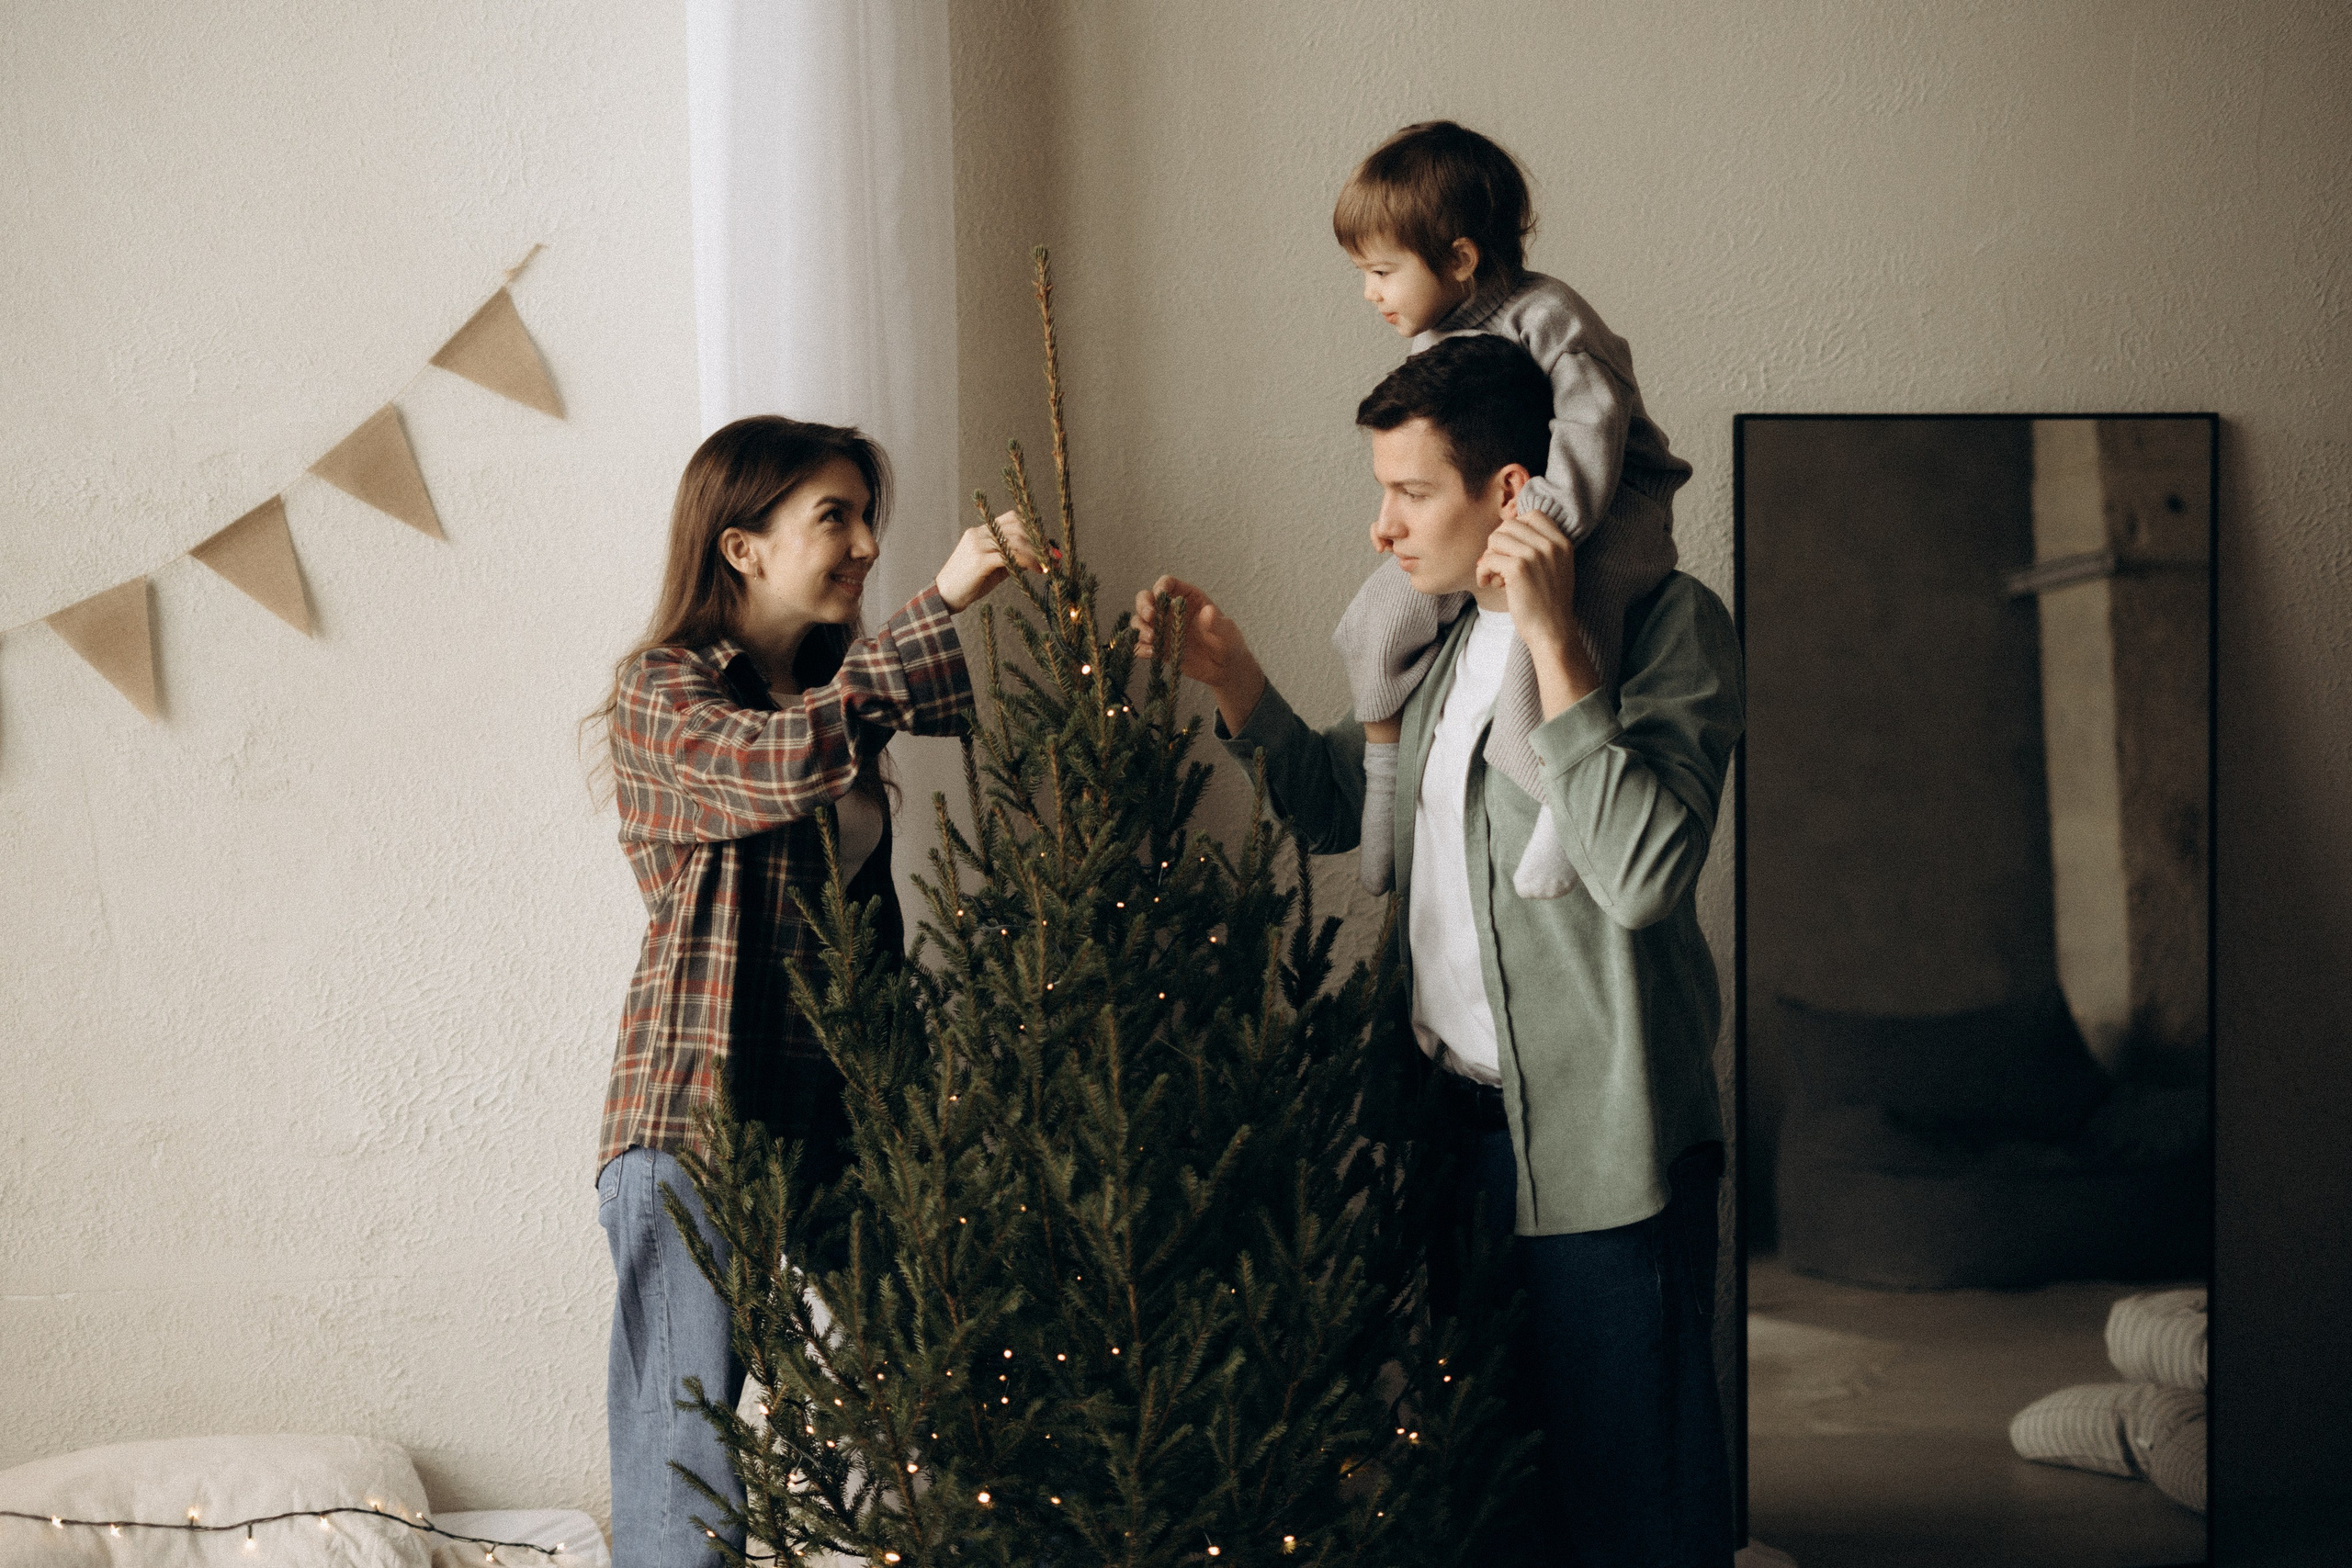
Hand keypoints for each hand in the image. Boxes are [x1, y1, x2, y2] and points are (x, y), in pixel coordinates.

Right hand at [936, 510, 1042, 611]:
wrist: (943, 598)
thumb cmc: (968, 585)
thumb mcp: (991, 568)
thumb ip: (1009, 559)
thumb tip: (1034, 557)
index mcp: (979, 532)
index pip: (1011, 519)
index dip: (1032, 529)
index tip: (1047, 544)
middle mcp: (978, 534)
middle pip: (1016, 527)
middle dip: (1038, 541)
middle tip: (1053, 556)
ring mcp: (977, 546)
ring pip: (1015, 541)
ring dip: (1036, 552)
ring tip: (1048, 565)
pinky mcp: (979, 561)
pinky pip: (1010, 555)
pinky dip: (1028, 561)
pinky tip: (1037, 570)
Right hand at [1132, 574, 1265, 733]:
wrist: (1225, 667)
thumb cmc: (1228, 642)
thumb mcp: (1226, 632)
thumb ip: (1217, 623)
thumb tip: (1208, 612)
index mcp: (1188, 598)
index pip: (1168, 584)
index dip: (1161, 586)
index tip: (1160, 595)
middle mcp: (1171, 610)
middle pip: (1147, 598)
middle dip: (1143, 605)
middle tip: (1149, 617)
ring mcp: (1163, 628)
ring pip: (1140, 621)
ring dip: (1140, 627)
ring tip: (1152, 639)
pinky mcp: (1159, 647)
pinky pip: (1142, 644)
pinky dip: (1140, 647)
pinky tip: (1151, 653)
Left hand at [1477, 505, 1599, 714]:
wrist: (1552, 632)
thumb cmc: (1548, 603)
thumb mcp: (1555, 568)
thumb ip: (1538, 547)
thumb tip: (1500, 532)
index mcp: (1562, 542)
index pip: (1532, 515)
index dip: (1515, 529)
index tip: (1511, 550)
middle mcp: (1550, 545)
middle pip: (1509, 525)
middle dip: (1498, 544)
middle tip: (1500, 566)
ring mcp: (1535, 555)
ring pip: (1495, 539)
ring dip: (1489, 558)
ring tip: (1495, 577)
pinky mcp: (1518, 569)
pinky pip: (1488, 558)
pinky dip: (1483, 571)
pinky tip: (1489, 584)